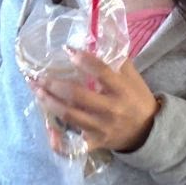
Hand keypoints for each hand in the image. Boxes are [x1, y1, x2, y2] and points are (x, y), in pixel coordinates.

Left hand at [29, 50, 159, 152]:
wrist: (149, 132)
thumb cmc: (136, 99)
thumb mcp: (133, 78)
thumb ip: (116, 60)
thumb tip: (95, 39)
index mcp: (122, 90)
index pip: (102, 72)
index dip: (83, 60)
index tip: (67, 50)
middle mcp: (111, 110)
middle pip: (77, 95)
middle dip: (54, 84)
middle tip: (38, 75)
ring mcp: (102, 128)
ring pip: (70, 115)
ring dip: (49, 102)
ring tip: (36, 90)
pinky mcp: (96, 142)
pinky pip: (74, 145)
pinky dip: (60, 141)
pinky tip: (48, 130)